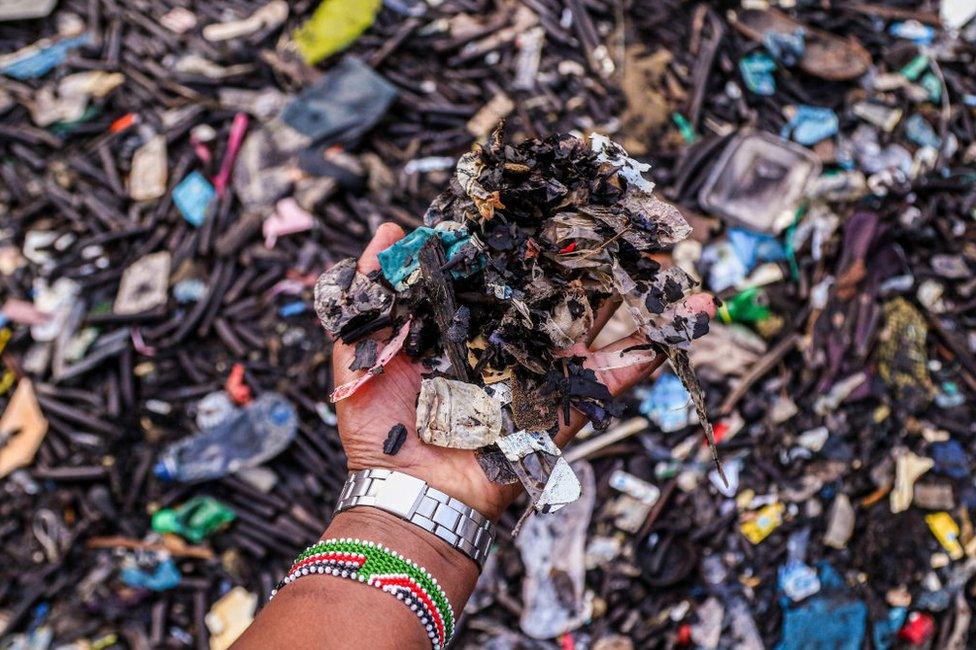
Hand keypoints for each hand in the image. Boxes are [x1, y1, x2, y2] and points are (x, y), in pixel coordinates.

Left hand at [331, 222, 715, 520]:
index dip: (528, 233)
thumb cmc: (380, 428)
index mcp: (467, 320)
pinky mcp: (565, 404)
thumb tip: (385, 229)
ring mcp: (541, 369)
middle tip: (620, 213)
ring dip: (632, 286)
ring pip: (595, 320)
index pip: (503, 266)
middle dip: (590, 251)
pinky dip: (648, 350)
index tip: (552, 196)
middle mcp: (510, 338)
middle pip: (557, 285)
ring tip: (664, 249)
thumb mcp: (360, 352)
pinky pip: (612, 377)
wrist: (411, 495)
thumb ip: (370, 292)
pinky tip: (682, 318)